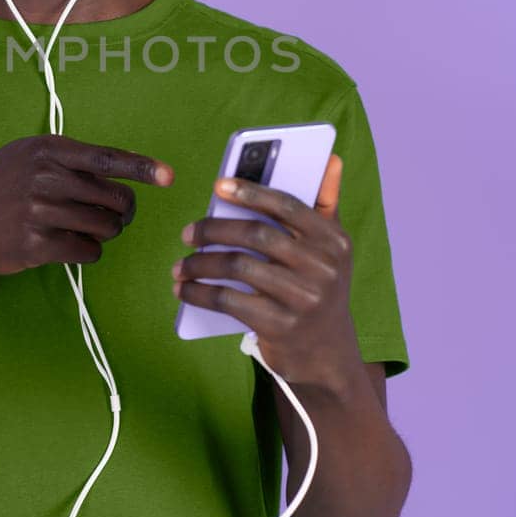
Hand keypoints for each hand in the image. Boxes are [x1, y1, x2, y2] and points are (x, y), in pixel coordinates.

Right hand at [0, 134, 173, 277]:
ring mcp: (39, 211)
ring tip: (83, 230)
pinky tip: (70, 246)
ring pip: (105, 227)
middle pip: (115, 198)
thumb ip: (67, 159)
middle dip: (121, 212)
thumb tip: (116, 171)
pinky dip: (87, 252)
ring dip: (103, 233)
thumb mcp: (25, 156)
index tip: (168, 176)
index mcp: (47, 150)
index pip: (107, 158)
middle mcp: (45, 177)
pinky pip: (87, 251)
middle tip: (114, 217)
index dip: (141, 168)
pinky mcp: (35, 245)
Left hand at [172, 153, 363, 388]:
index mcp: (334, 241)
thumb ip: (326, 204)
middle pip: (256, 235)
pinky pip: (229, 301)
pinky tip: (184, 289)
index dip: (251, 192)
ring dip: (200, 264)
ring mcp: (303, 299)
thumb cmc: (319, 290)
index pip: (287, 206)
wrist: (328, 357)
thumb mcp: (332, 251)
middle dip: (214, 230)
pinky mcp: (280, 327)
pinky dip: (200, 293)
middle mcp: (323, 268)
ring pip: (237, 267)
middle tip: (187, 233)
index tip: (218, 186)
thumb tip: (333, 159)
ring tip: (181, 265)